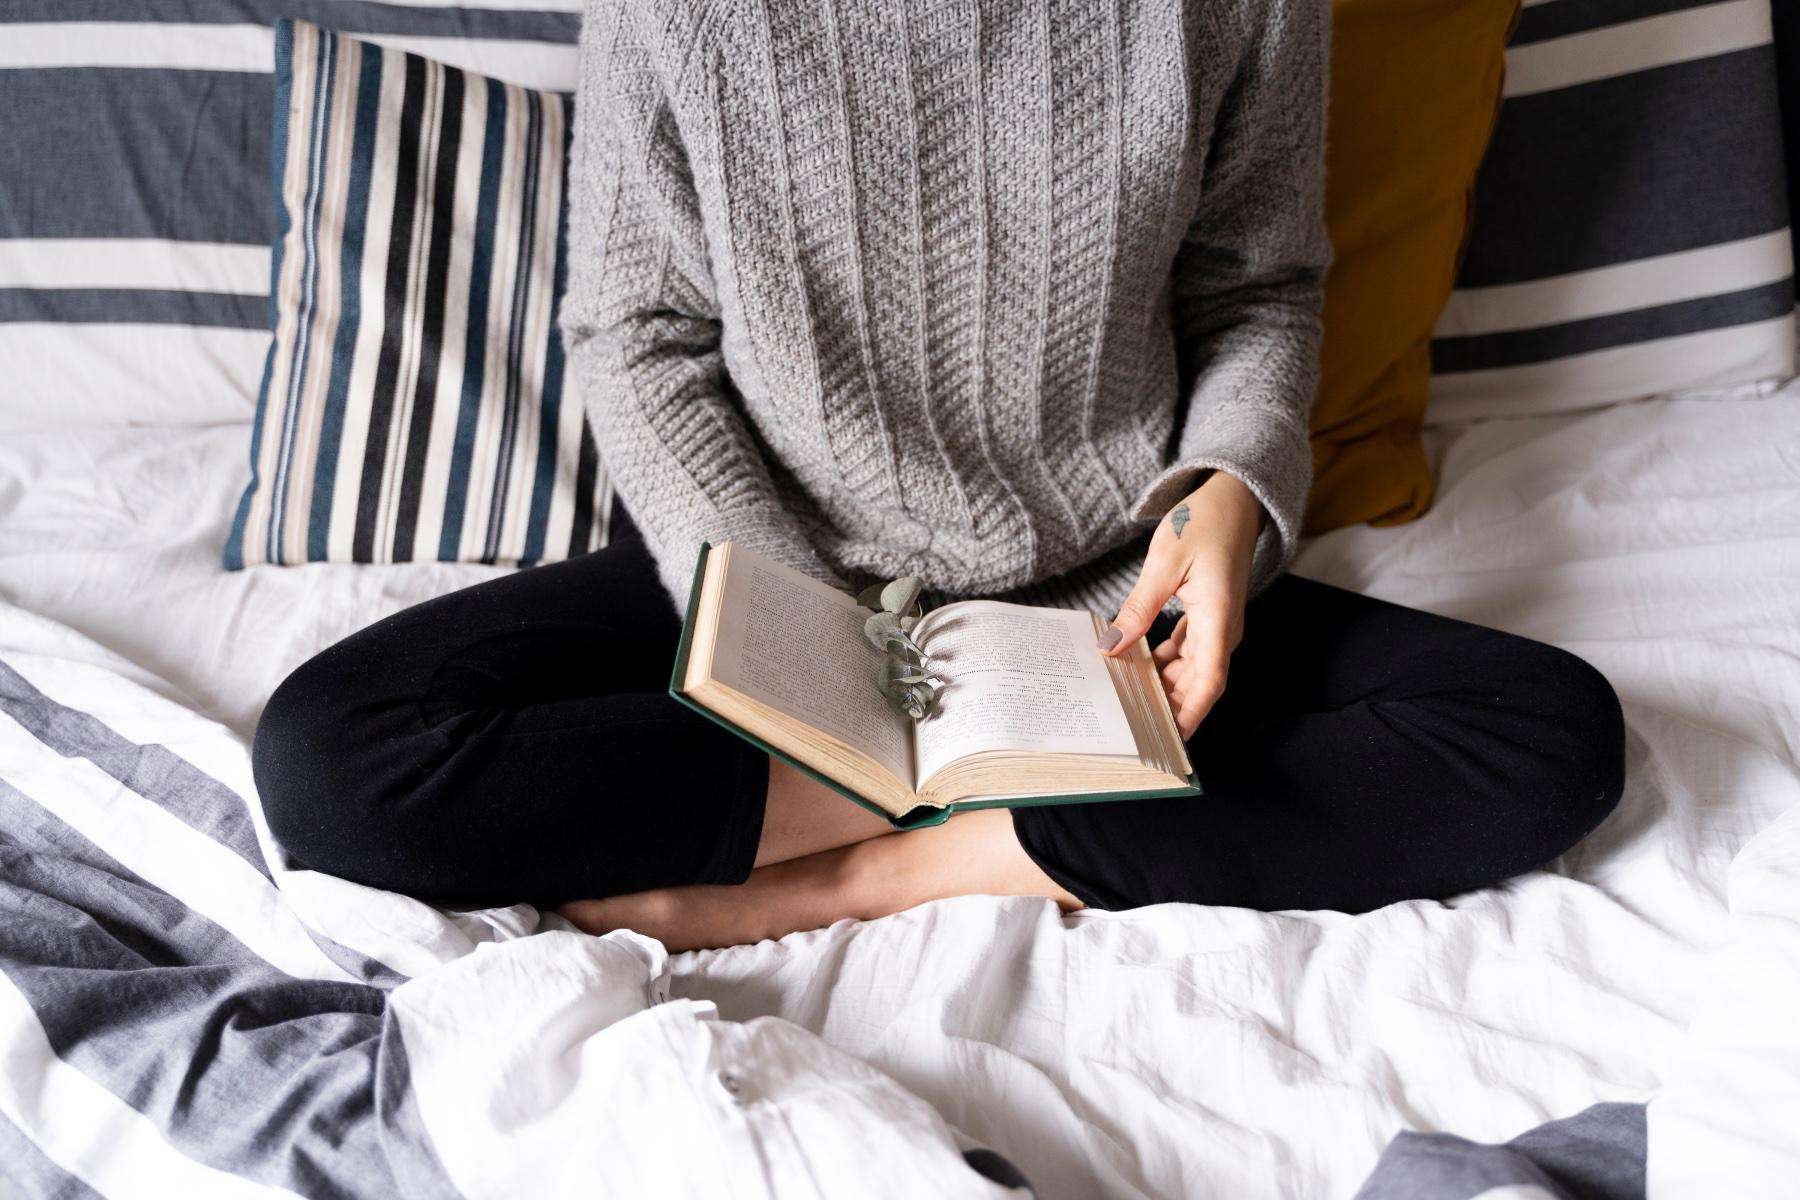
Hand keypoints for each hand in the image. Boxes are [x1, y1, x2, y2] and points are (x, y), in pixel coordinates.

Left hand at [1099, 471, 1263, 737]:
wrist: (1232, 500)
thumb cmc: (1201, 523)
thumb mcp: (1163, 564)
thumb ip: (1138, 609)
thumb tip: (1111, 648)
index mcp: (1218, 620)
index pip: (1209, 682)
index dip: (1191, 714)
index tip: (1170, 740)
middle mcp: (1222, 630)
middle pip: (1197, 684)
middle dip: (1168, 708)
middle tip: (1131, 727)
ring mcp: (1215, 626)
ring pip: (1189, 671)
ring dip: (1161, 686)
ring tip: (1125, 701)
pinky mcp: (1206, 619)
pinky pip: (1184, 653)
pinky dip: (1161, 664)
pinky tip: (1133, 666)